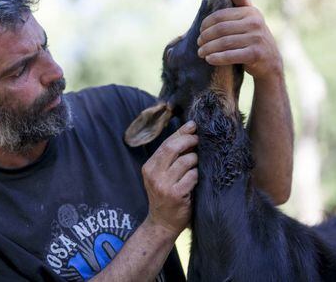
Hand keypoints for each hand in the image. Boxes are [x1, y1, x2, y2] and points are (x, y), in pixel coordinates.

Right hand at [142, 121, 198, 236]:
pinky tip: (199, 178)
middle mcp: (153, 174)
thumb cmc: (166, 196)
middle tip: (200, 139)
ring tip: (198, 164)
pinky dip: (198, 174)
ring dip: (196, 159)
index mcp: (149, 167)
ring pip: (185, 161)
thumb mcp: (162, 176)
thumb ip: (170, 158)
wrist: (162, 223)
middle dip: (189, 140)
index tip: (193, 125)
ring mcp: (163, 184)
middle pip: (172, 148)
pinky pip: (192, 176)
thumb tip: (188, 134)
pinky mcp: (175, 194)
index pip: (165, 144)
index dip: (180, 133)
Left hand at [197, 0, 282, 80]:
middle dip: (206, 37)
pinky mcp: (255, 54)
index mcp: (251, 12)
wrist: (270, 61)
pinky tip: (209, 59)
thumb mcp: (251, 20)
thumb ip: (242, 5)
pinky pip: (230, 55)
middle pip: (221, 29)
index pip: (221, 16)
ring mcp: (256, 39)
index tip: (200, 31)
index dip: (207, 24)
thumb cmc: (254, 40)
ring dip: (208, 49)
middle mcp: (255, 23)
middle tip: (199, 44)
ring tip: (201, 53)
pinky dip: (217, 58)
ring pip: (224, 42)